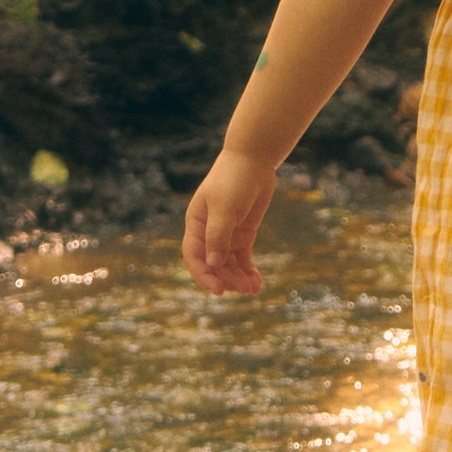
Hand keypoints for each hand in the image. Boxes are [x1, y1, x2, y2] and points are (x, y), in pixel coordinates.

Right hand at [183, 147, 278, 295]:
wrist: (254, 161)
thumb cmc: (233, 180)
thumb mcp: (224, 207)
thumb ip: (218, 235)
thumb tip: (213, 264)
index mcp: (196, 225)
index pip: (194, 257)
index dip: (203, 276)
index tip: (218, 290)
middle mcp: (208, 233)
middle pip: (214, 265)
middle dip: (228, 279)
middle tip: (244, 289)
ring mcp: (227, 235)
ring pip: (229, 265)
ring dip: (239, 278)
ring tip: (254, 288)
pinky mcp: (243, 234)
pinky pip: (243, 259)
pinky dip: (248, 271)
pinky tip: (257, 281)